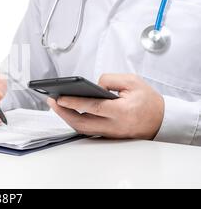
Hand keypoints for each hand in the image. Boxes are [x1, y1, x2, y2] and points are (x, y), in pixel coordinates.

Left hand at [47, 74, 163, 139]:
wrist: (162, 120)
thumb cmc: (148, 100)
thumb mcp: (133, 81)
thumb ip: (110, 79)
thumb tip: (92, 85)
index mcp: (122, 111)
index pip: (92, 107)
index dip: (74, 102)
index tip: (59, 97)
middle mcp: (114, 126)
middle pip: (82, 123)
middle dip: (63, 112)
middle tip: (51, 101)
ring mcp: (110, 133)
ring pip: (83, 128)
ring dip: (67, 117)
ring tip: (56, 104)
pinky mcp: (108, 136)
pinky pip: (88, 130)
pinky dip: (76, 121)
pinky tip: (68, 111)